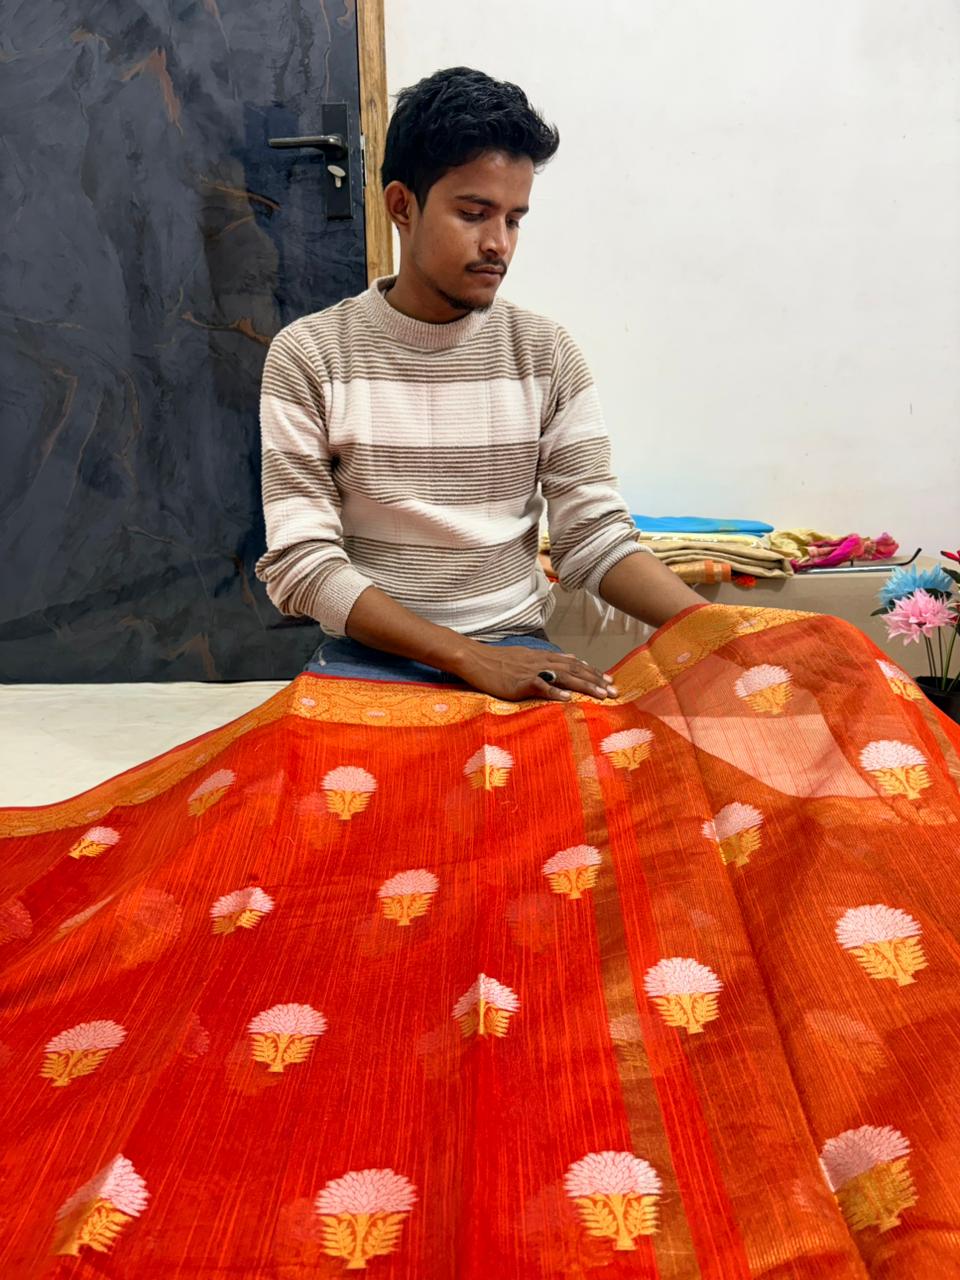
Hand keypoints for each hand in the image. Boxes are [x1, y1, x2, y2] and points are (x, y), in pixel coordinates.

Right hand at [454, 642, 618, 702]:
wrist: (475, 659)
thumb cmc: (497, 661)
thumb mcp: (525, 657)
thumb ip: (546, 661)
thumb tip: (567, 660)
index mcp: (543, 657)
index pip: (574, 664)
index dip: (593, 672)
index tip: (609, 680)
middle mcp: (542, 662)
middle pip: (575, 670)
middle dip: (596, 680)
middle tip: (614, 691)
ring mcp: (531, 671)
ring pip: (564, 677)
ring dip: (584, 685)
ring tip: (600, 695)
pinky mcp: (519, 682)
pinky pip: (540, 686)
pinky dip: (555, 692)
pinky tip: (567, 699)